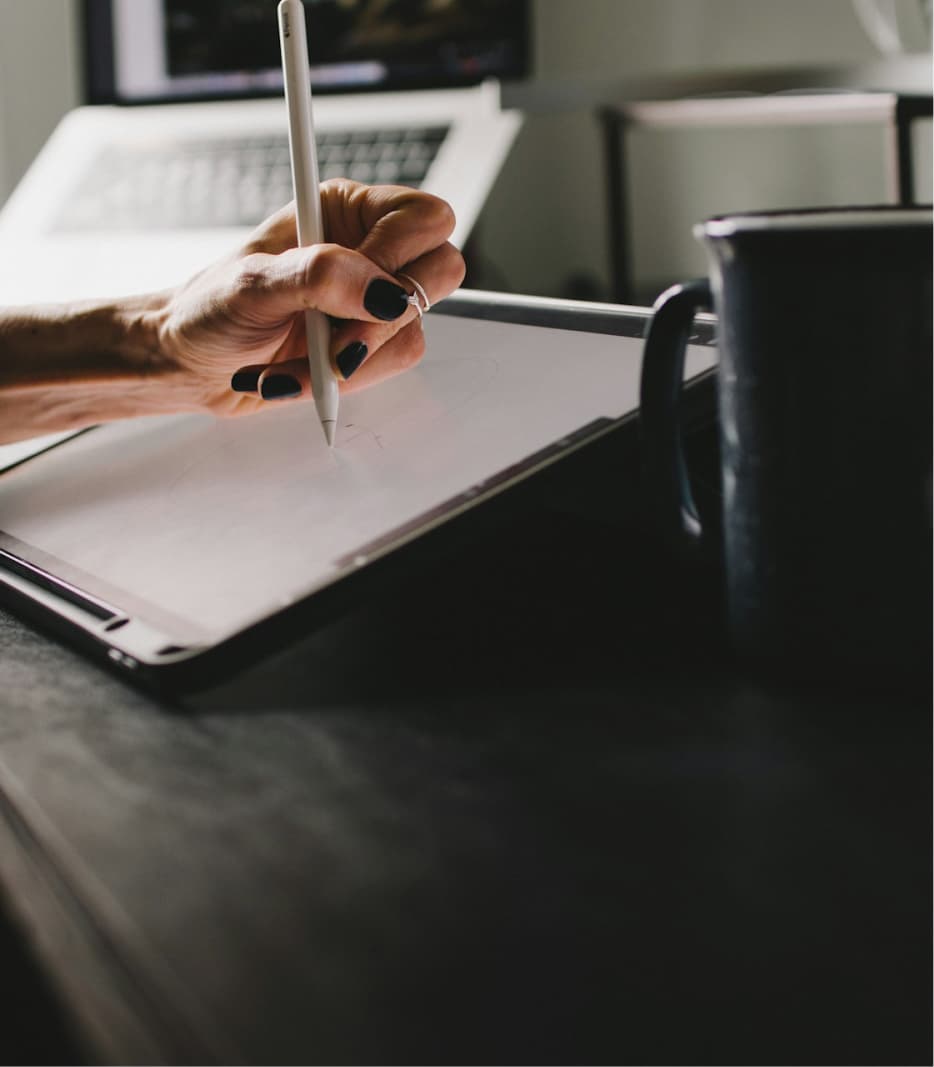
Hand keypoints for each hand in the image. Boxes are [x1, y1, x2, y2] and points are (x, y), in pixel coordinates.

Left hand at [158, 180, 465, 414]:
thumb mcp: (253, 284)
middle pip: (441, 270)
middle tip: (338, 336)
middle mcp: (369, 251)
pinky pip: (393, 364)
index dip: (399, 255)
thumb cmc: (209, 310)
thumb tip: (382, 292)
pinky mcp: (370, 345)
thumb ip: (320, 277)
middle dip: (387, 316)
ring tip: (298, 360)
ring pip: (414, 328)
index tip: (355, 287)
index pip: (422, 218)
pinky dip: (347, 379)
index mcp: (345, 211)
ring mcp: (373, 302)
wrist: (191, 364)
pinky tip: (302, 374)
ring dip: (353, 357)